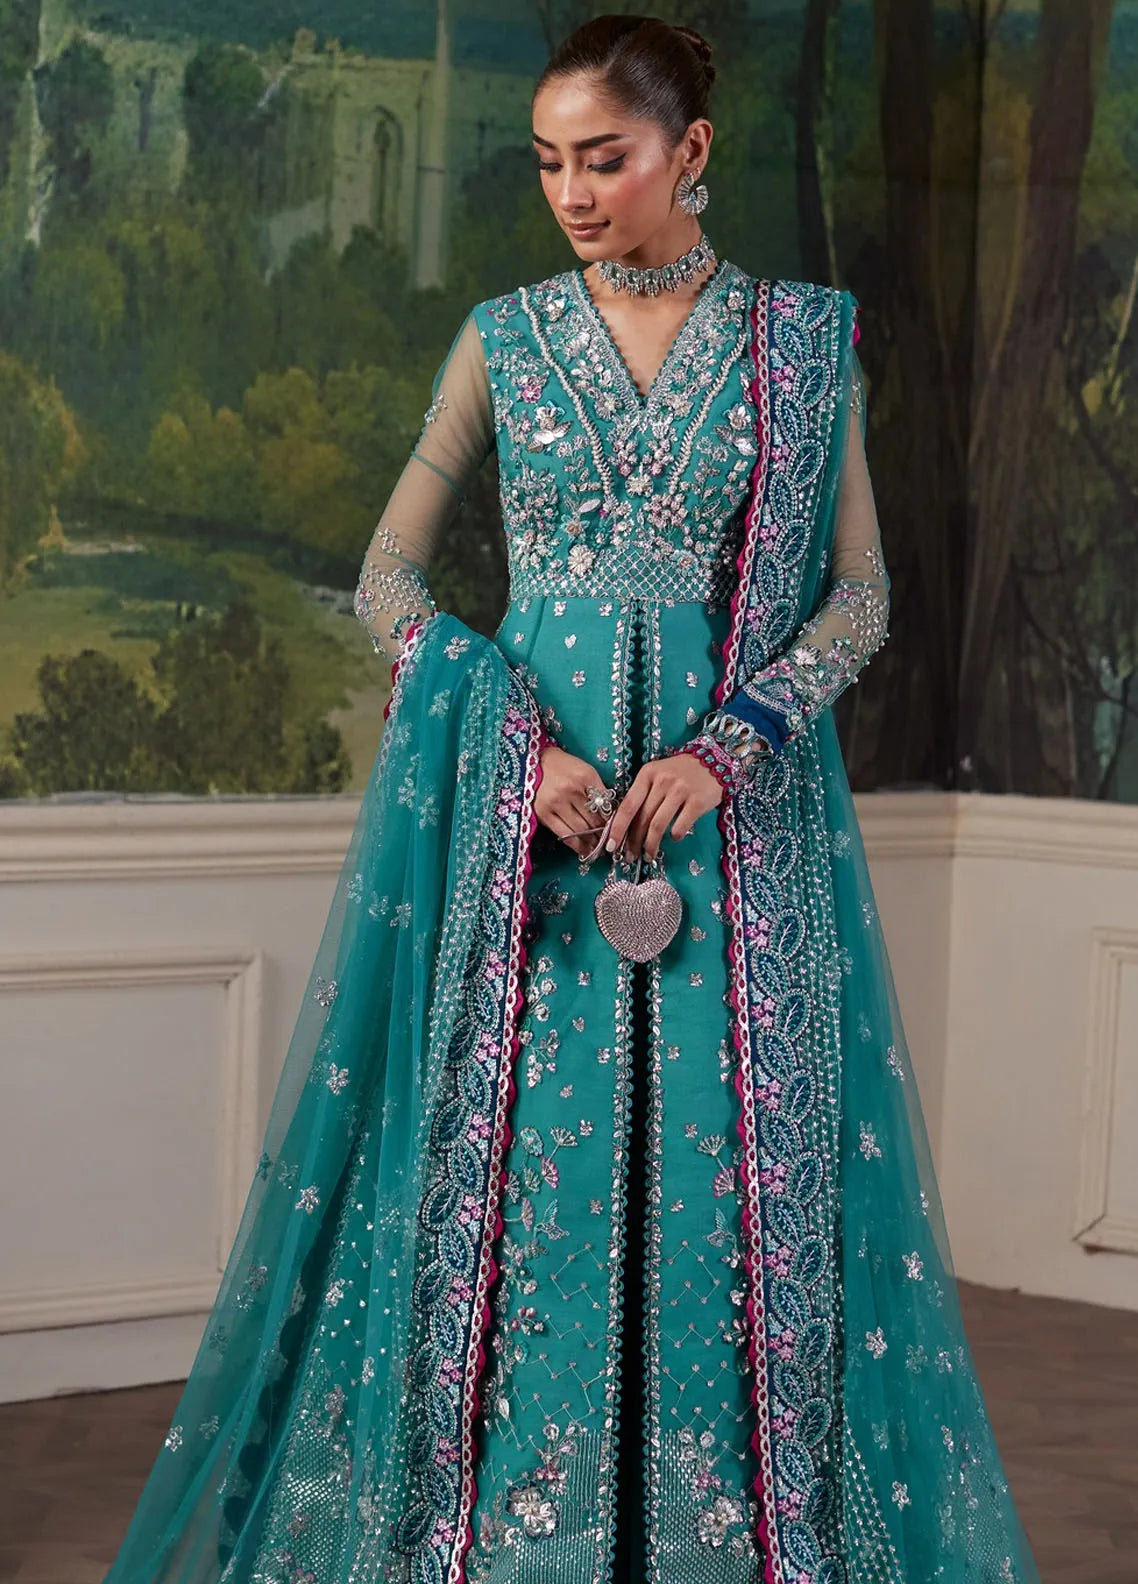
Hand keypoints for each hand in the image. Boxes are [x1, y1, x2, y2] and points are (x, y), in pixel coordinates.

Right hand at [534, 744, 615, 857]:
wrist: (536, 762)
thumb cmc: (565, 767)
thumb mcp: (586, 771)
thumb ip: (598, 790)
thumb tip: (611, 815)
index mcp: (586, 776)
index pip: (605, 805)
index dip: (613, 820)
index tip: (617, 829)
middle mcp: (571, 789)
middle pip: (594, 819)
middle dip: (604, 833)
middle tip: (610, 842)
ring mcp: (555, 802)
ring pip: (581, 830)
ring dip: (593, 841)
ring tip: (599, 847)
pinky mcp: (543, 813)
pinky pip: (565, 835)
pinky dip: (577, 845)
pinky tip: (585, 850)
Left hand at [604, 751, 721, 861]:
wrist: (713, 761)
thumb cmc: (680, 772)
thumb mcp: (657, 775)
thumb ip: (643, 795)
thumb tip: (626, 827)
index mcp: (647, 774)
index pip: (628, 805)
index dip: (617, 828)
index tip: (611, 846)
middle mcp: (662, 781)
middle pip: (642, 819)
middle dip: (633, 842)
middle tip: (630, 856)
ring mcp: (681, 791)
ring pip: (658, 826)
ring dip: (651, 845)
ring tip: (649, 855)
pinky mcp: (697, 802)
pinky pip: (679, 827)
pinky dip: (674, 837)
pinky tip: (673, 838)